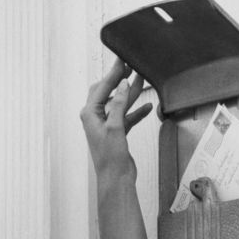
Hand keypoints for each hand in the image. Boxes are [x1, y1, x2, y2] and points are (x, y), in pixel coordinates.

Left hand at [80, 57, 152, 178]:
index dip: (114, 73)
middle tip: (131, 65)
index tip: (123, 60)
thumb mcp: (115, 126)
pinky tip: (148, 106)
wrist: (115, 178)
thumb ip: (120, 104)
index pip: (102, 87)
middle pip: (108, 92)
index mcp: (89, 114)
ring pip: (120, 103)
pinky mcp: (116, 133)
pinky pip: (127, 117)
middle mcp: (95, 118)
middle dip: (120, 79)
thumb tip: (123, 83)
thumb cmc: (110, 157)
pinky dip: (136, 111)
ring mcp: (106, 125)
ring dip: (131, 93)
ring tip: (143, 79)